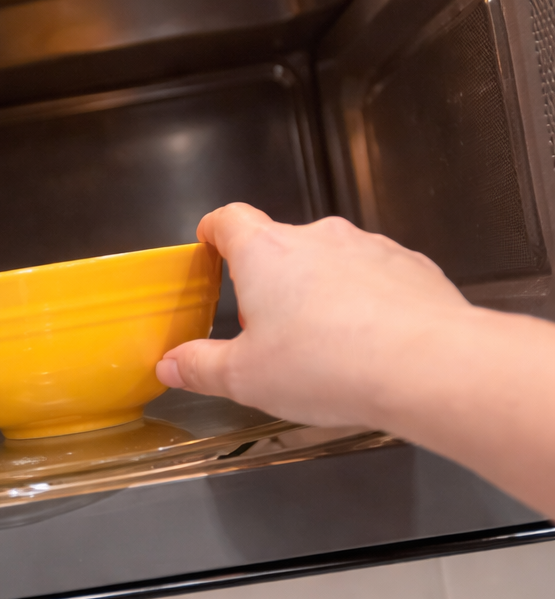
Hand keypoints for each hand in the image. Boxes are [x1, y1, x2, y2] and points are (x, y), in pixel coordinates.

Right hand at [155, 204, 470, 428]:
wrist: (426, 365)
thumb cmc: (330, 365)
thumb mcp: (245, 378)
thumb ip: (201, 367)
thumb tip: (172, 365)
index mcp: (265, 252)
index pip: (228, 220)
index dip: (214, 232)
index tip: (210, 245)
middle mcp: (317, 237)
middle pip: (280, 247)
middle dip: (270, 285)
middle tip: (269, 334)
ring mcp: (369, 246)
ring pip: (331, 263)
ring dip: (321, 294)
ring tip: (325, 348)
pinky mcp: (410, 266)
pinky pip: (377, 278)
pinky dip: (367, 303)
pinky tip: (371, 345)